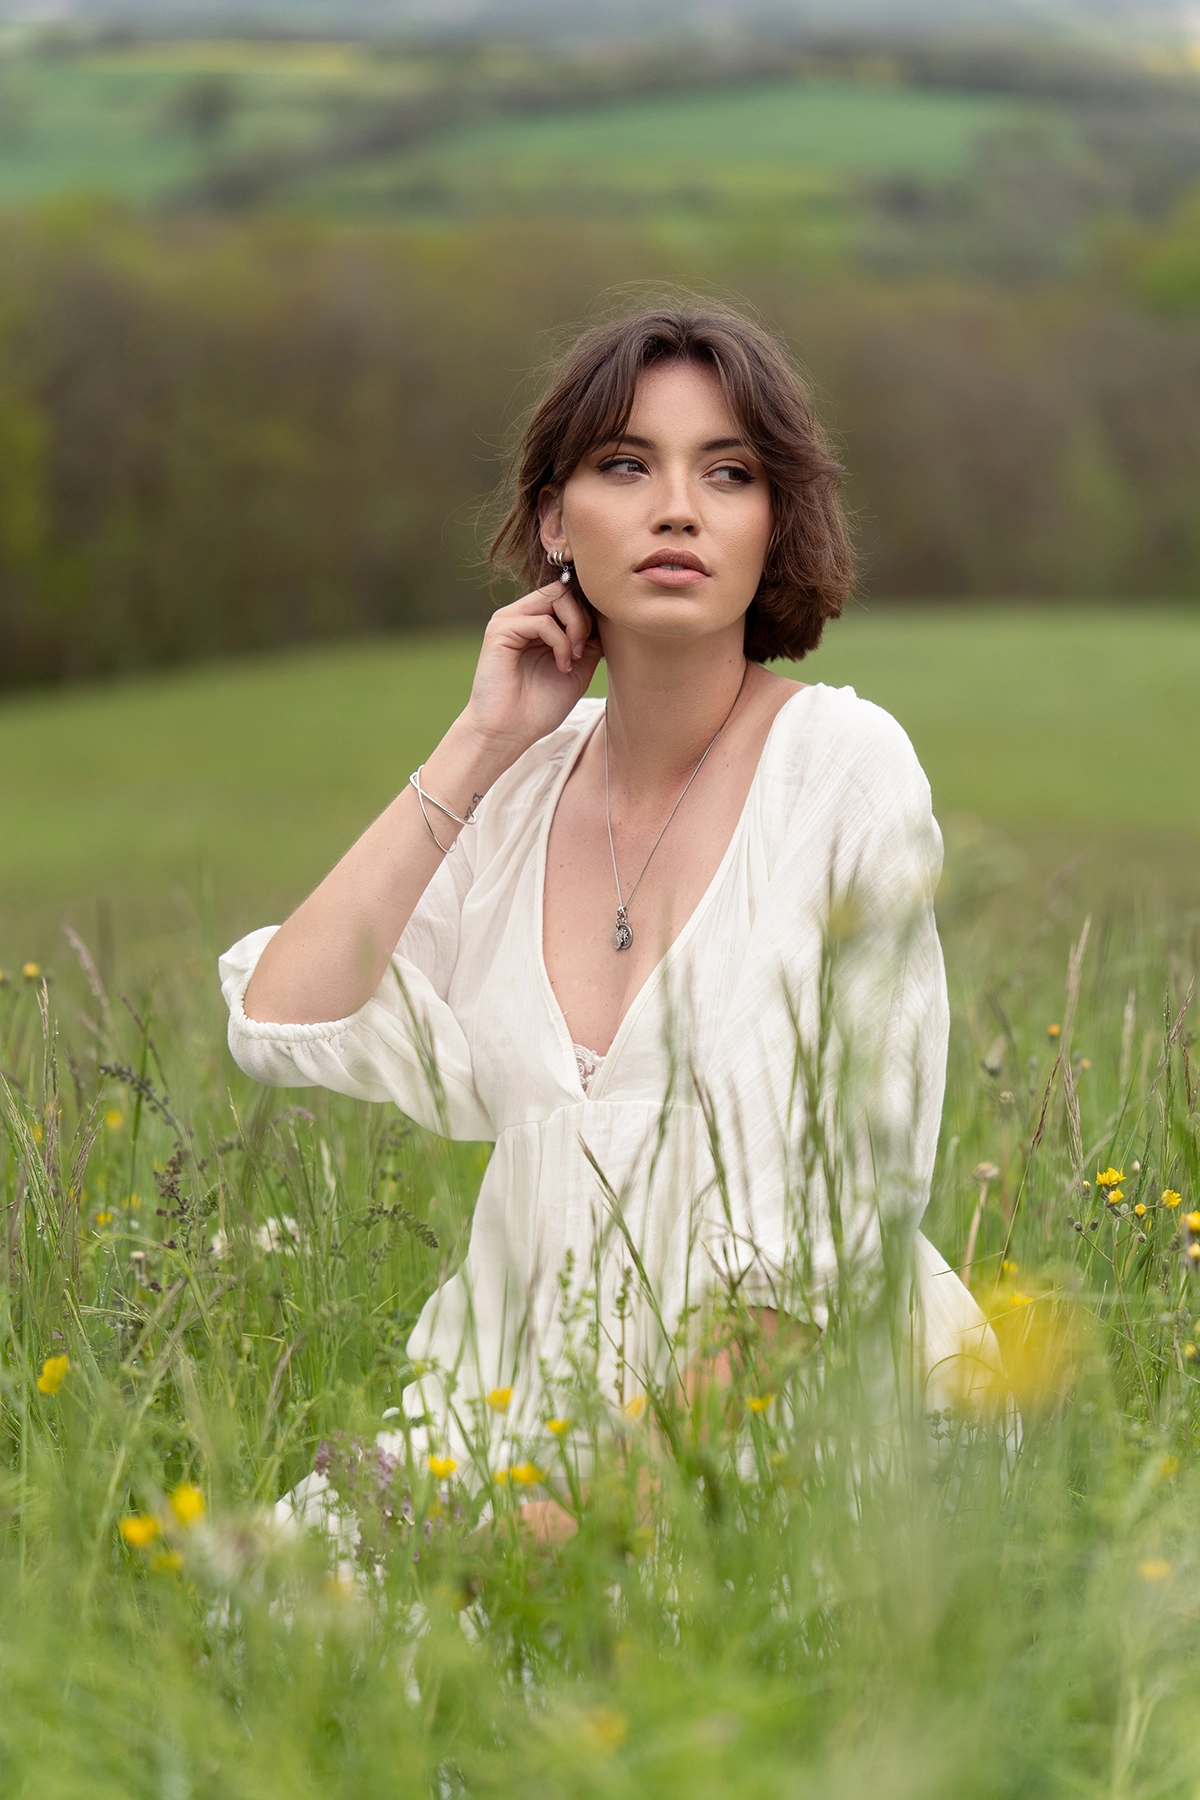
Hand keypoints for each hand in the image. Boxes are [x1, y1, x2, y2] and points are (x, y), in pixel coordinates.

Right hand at [460, 582, 601, 759]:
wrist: (508, 733)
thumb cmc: (538, 707)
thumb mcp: (577, 669)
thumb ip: (590, 641)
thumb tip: (608, 618)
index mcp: (536, 623)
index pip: (569, 596)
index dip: (590, 614)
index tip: (598, 646)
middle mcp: (521, 616)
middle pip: (564, 590)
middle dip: (584, 616)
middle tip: (585, 649)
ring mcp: (509, 620)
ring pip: (555, 597)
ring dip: (575, 626)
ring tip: (576, 656)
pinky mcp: (500, 630)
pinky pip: (542, 621)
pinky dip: (560, 642)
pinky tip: (563, 665)